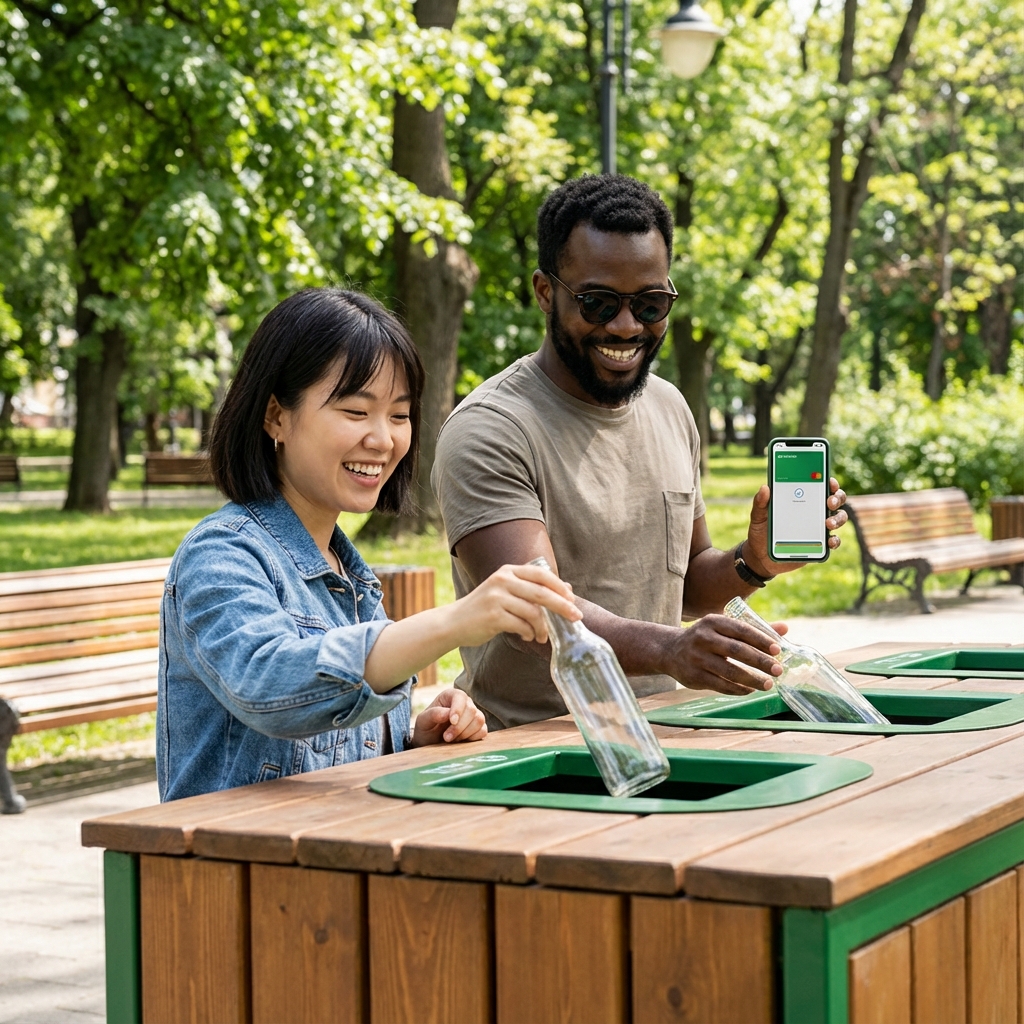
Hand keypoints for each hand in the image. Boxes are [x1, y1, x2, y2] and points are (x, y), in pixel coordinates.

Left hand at [411, 687, 487, 746]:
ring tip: (451, 740)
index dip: (458, 709)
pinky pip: (483, 731)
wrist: (430, 742)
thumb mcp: (423, 721)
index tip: (452, 721)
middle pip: (471, 710)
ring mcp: (473, 715)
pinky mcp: (479, 727)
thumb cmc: (426, 728)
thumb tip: (447, 713)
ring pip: (479, 720)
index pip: (460, 697)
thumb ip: (433, 715)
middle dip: (459, 727)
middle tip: (446, 737)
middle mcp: (465, 703)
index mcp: (450, 696)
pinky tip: (461, 741)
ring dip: (465, 733)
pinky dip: (472, 738)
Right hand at [449, 562, 580, 646]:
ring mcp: (496, 598)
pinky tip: (527, 636)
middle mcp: (502, 580)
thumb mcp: (505, 590)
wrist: (454, 622)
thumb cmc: (485, 608)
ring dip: (542, 628)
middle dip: (562, 606)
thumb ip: (530, 588)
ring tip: (542, 637)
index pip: (541, 574)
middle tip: (575, 618)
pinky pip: (521, 625)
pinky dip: (529, 633)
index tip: (572, 599)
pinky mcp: (492, 616)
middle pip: (542, 593)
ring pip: (533, 612)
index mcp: (508, 571)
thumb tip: (567, 588)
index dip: (559, 586)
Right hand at [657, 614, 790, 694]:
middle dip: (760, 661)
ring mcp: (697, 658)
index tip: (777, 649)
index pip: (741, 629)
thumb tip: (784, 628)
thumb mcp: (724, 628)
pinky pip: (720, 685)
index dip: (760, 639)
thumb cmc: (706, 637)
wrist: (670, 650)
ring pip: (729, 671)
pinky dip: (738, 689)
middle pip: (737, 650)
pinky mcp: (694, 676)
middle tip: (778, 670)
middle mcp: (703, 638)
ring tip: (768, 684)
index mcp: (713, 621)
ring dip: (751, 679)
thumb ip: (754, 629)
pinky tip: (750, 690)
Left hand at [744, 477, 847, 577]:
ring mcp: (818, 527)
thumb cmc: (761, 531)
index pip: (819, 485)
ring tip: (828, 523)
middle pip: (835, 500)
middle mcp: (813, 511)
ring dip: (838, 519)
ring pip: (838, 518)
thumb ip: (760, 503)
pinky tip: (830, 541)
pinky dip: (835, 540)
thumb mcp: (758, 516)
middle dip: (837, 498)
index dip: (828, 482)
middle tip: (830, 502)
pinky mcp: (820, 544)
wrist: (761, 557)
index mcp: (800, 499)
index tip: (829, 482)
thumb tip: (765, 488)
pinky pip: (833, 541)